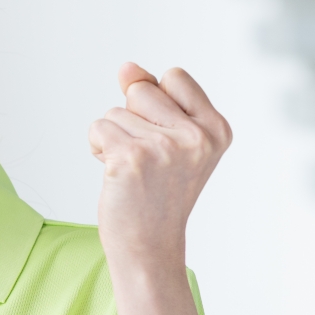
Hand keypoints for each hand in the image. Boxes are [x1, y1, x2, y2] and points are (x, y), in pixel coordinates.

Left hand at [87, 64, 231, 269]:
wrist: (149, 246)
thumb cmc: (157, 192)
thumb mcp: (170, 139)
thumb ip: (153, 97)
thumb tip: (127, 68)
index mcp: (217, 128)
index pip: (174, 76)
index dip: (156, 103)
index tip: (165, 139)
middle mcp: (197, 136)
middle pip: (141, 90)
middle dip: (132, 119)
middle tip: (147, 160)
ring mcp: (165, 147)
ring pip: (115, 111)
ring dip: (114, 138)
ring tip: (133, 171)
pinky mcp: (132, 157)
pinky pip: (98, 128)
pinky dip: (98, 148)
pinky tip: (116, 174)